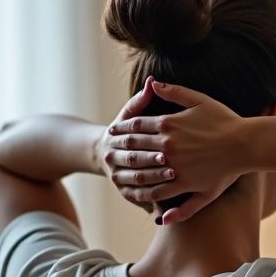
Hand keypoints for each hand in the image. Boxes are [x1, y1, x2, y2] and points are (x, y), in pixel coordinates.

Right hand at [98, 76, 172, 191]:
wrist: (103, 152)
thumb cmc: (128, 130)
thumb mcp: (129, 114)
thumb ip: (140, 100)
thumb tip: (151, 80)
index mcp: (114, 136)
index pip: (131, 137)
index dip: (148, 139)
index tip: (167, 141)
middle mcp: (112, 156)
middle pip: (133, 159)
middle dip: (151, 160)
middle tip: (171, 161)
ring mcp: (116, 175)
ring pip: (135, 178)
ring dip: (153, 178)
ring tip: (172, 176)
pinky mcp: (123, 190)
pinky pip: (136, 195)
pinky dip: (149, 196)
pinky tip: (166, 195)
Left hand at [105, 80, 251, 223]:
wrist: (246, 144)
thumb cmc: (226, 120)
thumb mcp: (200, 99)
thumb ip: (174, 91)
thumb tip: (152, 83)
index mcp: (168, 124)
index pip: (136, 125)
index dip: (123, 128)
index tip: (114, 131)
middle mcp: (168, 146)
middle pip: (135, 147)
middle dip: (120, 148)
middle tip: (109, 151)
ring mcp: (176, 166)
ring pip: (144, 171)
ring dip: (131, 172)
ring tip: (122, 174)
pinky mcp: (187, 183)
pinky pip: (162, 192)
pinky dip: (150, 195)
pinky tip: (144, 196)